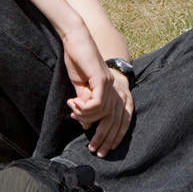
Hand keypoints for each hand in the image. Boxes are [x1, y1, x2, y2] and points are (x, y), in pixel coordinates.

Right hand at [62, 30, 132, 155]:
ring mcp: (110, 85)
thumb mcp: (80, 89)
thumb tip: (84, 125)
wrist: (76, 41)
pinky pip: (97, 103)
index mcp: (112, 93)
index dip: (113, 137)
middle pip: (115, 121)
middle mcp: (115, 90)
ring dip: (86, 117)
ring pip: (103, 113)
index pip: (120, 121)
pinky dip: (85, 108)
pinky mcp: (101, 79)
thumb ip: (85, 105)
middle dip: (104, 138)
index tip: (101, 150)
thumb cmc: (77, 63)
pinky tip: (74, 103)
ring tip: (72, 110)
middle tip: (93, 150)